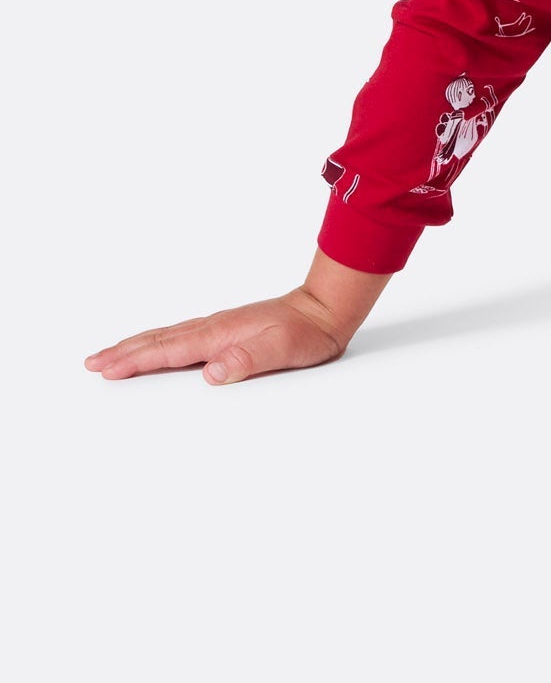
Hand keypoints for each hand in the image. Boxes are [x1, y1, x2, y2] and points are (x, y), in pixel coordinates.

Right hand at [85, 250, 391, 384]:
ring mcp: (220, 326)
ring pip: (169, 336)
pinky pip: (183, 336)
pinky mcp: (227, 329)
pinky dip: (160, 342)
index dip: (136, 361)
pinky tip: (158, 346)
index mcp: (221, 334)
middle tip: (91, 362)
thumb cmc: (308, 333)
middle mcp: (215, 327)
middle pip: (160, 340)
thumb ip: (249, 360)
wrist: (326, 309)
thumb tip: (210, 373)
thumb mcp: (284, 351)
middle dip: (124, 352)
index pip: (169, 351)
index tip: (105, 369)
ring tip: (111, 354)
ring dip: (137, 345)